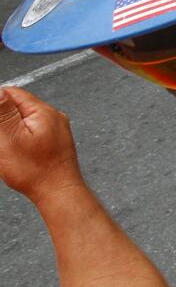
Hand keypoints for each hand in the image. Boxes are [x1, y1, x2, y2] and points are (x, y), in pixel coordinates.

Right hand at [0, 87, 82, 205]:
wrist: (58, 193)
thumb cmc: (36, 171)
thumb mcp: (10, 139)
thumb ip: (2, 113)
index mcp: (43, 111)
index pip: (12, 93)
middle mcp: (53, 117)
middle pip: (17, 108)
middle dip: (1, 123)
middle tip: (2, 142)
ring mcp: (55, 129)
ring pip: (23, 122)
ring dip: (9, 133)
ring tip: (7, 151)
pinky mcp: (54, 142)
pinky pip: (31, 134)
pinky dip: (19, 141)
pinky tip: (16, 155)